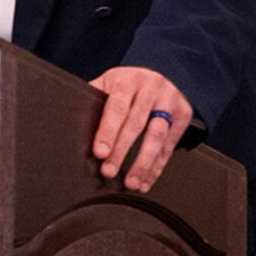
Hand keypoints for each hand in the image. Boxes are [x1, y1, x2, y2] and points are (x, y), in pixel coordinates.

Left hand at [89, 66, 192, 192]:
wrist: (162, 72)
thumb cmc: (126, 84)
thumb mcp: (108, 83)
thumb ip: (94, 100)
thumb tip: (71, 124)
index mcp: (128, 80)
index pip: (117, 107)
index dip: (108, 131)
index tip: (99, 152)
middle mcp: (152, 89)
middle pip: (136, 123)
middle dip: (122, 151)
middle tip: (109, 171)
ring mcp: (170, 102)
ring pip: (157, 136)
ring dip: (143, 163)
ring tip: (131, 183)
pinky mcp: (184, 116)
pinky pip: (169, 146)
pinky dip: (157, 166)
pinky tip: (146, 181)